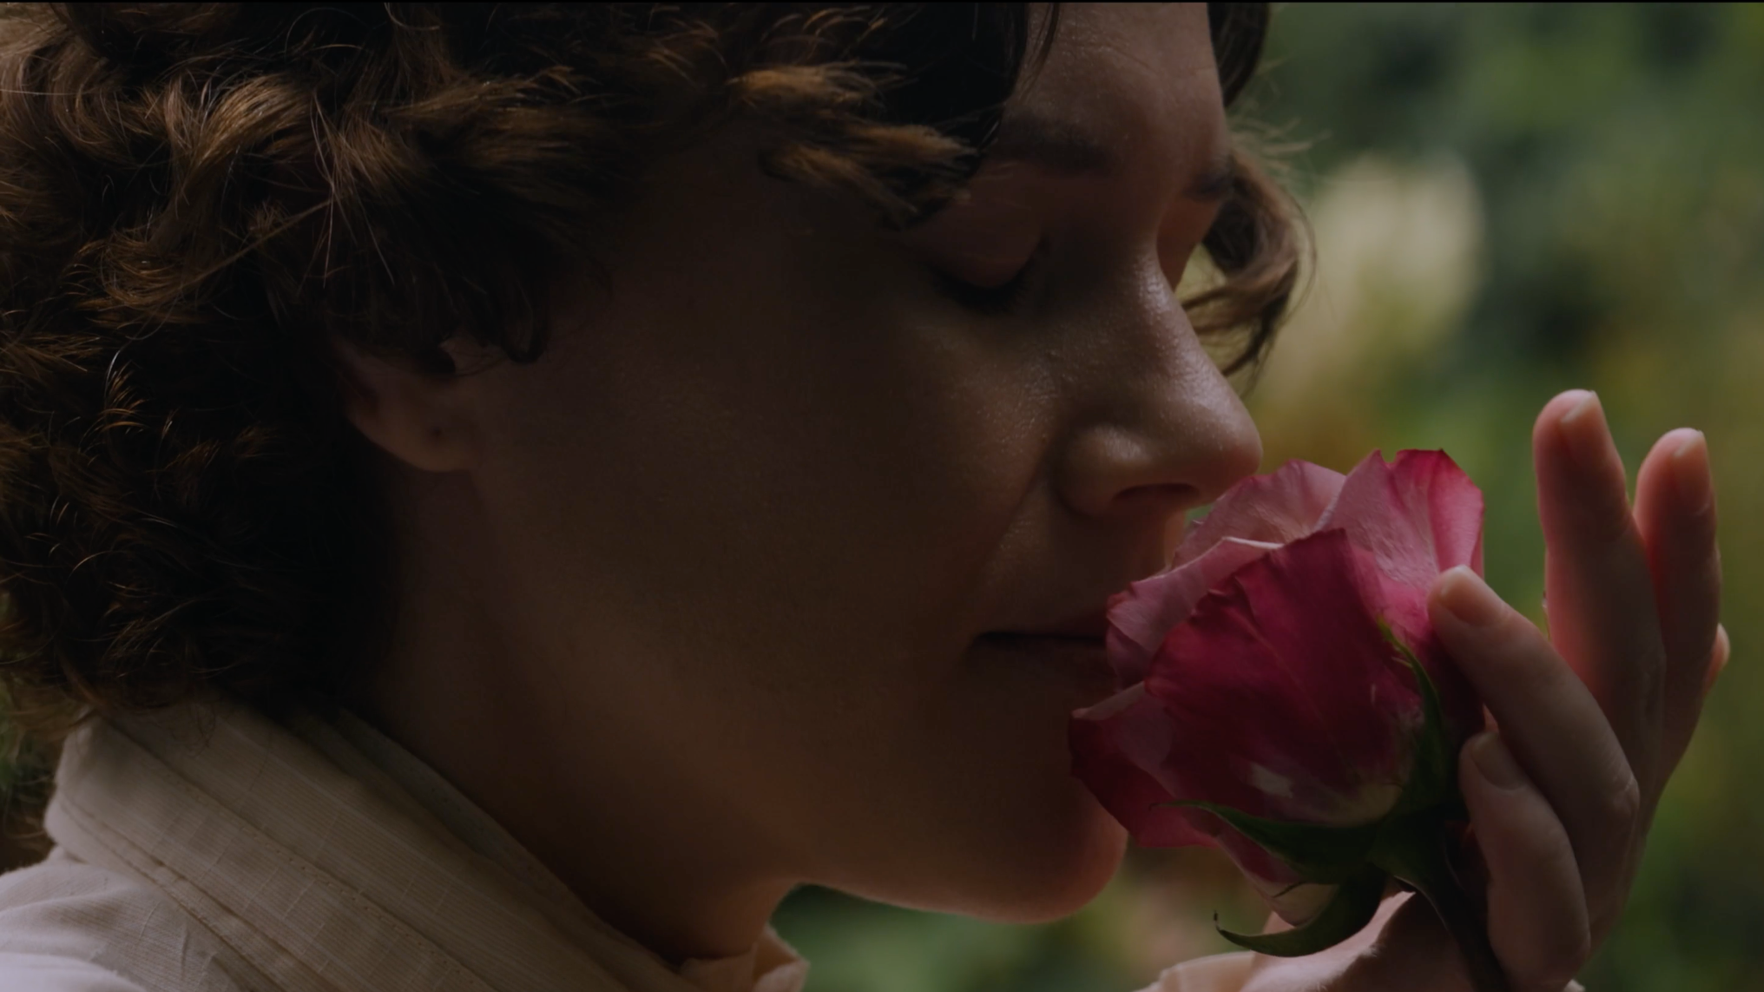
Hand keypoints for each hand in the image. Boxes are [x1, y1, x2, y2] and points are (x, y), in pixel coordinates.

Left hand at [1237, 390, 1725, 991]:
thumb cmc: (1358, 870)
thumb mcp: (1390, 748)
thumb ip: (1424, 677)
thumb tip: (1408, 558)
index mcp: (1577, 761)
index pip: (1645, 640)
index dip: (1667, 544)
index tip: (1655, 432)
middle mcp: (1596, 823)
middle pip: (1635, 675)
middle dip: (1613, 540)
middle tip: (1578, 414)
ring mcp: (1572, 899)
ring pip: (1595, 782)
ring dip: (1534, 676)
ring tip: (1463, 593)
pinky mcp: (1518, 970)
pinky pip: (1546, 904)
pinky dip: (1521, 830)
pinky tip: (1480, 765)